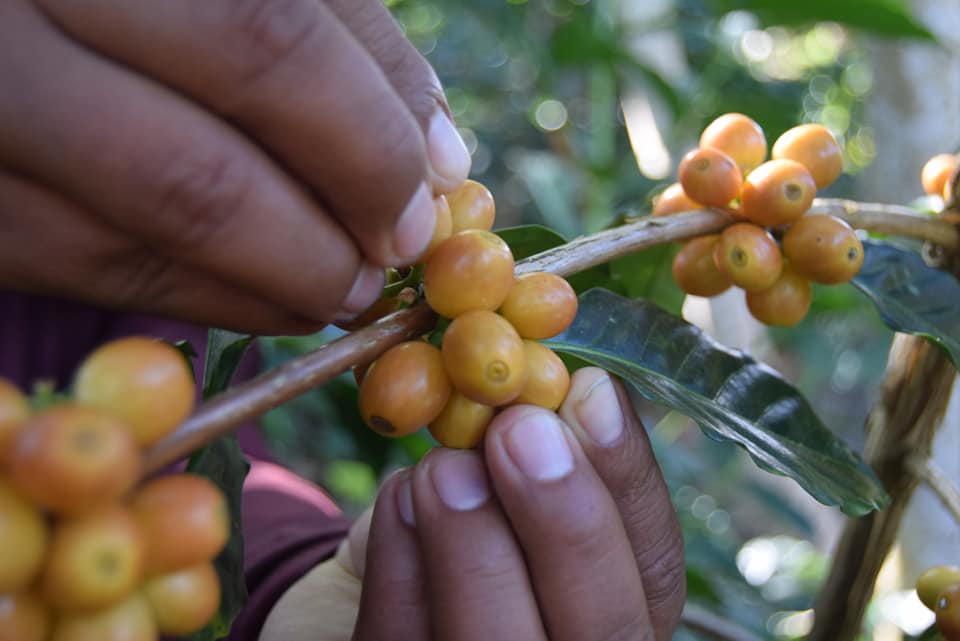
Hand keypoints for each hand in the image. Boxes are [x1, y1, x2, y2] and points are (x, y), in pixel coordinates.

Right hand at [0, 0, 468, 333]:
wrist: (9, 17)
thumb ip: (336, 34)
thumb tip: (437, 159)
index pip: (264, 43)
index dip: (366, 139)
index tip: (432, 196)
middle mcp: (10, 40)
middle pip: (199, 175)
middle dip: (324, 237)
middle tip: (390, 255)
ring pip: (145, 244)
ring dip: (279, 286)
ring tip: (346, 282)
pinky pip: (95, 278)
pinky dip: (211, 299)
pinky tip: (275, 292)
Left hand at [261, 368, 685, 640]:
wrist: (375, 592)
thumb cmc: (461, 524)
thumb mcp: (511, 486)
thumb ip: (546, 454)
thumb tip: (574, 391)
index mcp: (618, 615)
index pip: (654, 567)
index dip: (629, 483)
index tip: (590, 393)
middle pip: (602, 629)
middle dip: (565, 522)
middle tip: (519, 429)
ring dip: (474, 541)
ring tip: (445, 464)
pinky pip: (401, 638)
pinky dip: (400, 562)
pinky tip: (400, 494)